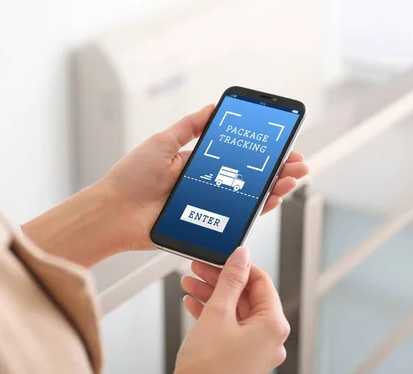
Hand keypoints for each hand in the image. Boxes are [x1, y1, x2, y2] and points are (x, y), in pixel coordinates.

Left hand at [102, 105, 308, 251]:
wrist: (114, 213)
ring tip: (292, 179)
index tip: (282, 144)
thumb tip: (214, 106)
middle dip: (277, 169)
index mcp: (198, 164)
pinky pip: (237, 220)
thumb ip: (190, 127)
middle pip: (250, 178)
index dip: (261, 151)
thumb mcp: (163, 143)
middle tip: (298, 163)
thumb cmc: (131, 178)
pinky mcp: (206, 226)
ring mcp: (208, 207)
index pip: (238, 156)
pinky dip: (258, 210)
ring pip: (249, 199)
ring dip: (274, 188)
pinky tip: (273, 199)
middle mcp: (207, 185)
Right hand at [168, 248, 289, 373]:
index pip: (261, 282)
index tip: (223, 257)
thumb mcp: (218, 313)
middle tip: (201, 268)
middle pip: (247, 296)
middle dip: (220, 281)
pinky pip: (231, 327)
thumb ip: (230, 280)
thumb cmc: (207, 369)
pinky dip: (214, 314)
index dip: (240, 266)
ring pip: (236, 311)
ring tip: (191, 284)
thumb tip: (241, 257)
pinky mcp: (242, 357)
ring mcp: (257, 350)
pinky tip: (195, 304)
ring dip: (213, 295)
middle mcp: (270, 339)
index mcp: (274, 327)